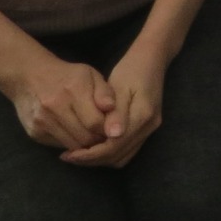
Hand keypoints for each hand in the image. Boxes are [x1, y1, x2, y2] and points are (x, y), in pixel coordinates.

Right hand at [5, 53, 113, 150]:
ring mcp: (42, 122)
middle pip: (84, 137)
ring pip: (71, 145)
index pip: (95, 122)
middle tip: (103, 135)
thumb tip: (111, 109)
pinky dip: (69, 143)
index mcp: (74, 90)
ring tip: (90, 135)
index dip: (107, 128)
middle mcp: (56, 107)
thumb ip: (104, 92)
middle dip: (97, 139)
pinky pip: (58, 145)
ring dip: (84, 144)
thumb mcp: (90, 75)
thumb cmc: (66, 75)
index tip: (112, 128)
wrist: (28, 77)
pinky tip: (74, 133)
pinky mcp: (34, 133)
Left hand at [62, 43, 166, 167]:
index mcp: (142, 116)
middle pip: (118, 156)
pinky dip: (108, 154)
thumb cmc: (130, 70)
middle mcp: (149, 127)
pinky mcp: (146, 128)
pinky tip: (93, 147)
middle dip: (92, 160)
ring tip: (78, 154)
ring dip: (100, 159)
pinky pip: (126, 150)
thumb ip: (116, 113)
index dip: (90, 154)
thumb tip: (112, 135)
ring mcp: (150, 129)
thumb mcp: (119, 87)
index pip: (114, 146)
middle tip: (69, 156)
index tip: (69, 154)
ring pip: (122, 157)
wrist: (151, 60)